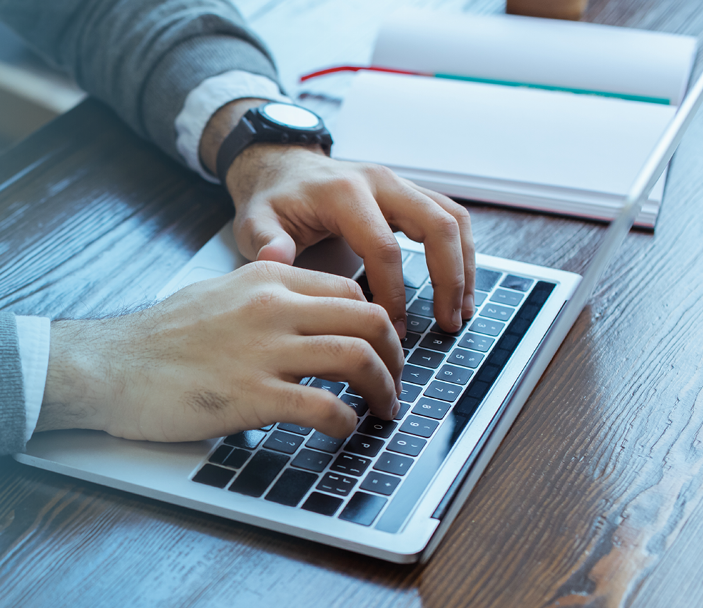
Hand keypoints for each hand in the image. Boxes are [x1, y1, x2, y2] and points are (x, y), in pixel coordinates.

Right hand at [36, 261, 400, 440]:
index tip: (379, 347)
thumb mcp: (210, 295)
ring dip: (382, 389)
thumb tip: (285, 298)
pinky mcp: (252, 395)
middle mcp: (271, 307)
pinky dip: (345, 422)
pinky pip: (324, 406)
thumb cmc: (150, 342)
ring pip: (357, 356)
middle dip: (394, 355)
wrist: (105, 368)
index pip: (348, 289)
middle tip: (393, 382)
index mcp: (263, 280)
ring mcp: (263, 351)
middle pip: (368, 318)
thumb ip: (254, 293)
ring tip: (381, 410)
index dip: (376, 321)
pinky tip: (341, 431)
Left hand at [200, 98, 475, 335]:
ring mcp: (399, 185)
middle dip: (449, 277)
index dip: (393, 293)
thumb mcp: (254, 220)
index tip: (390, 328)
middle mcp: (380, 182)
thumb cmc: (271, 199)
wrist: (281, 168)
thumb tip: (275, 258)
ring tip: (461, 311)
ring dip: (464, 266)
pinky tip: (458, 287)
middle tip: (448, 322)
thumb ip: (264, 241)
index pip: (383, 247)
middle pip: (437, 226)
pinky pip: (449, 217)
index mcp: (343, 192)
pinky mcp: (408, 193)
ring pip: (452, 219)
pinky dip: (461, 252)